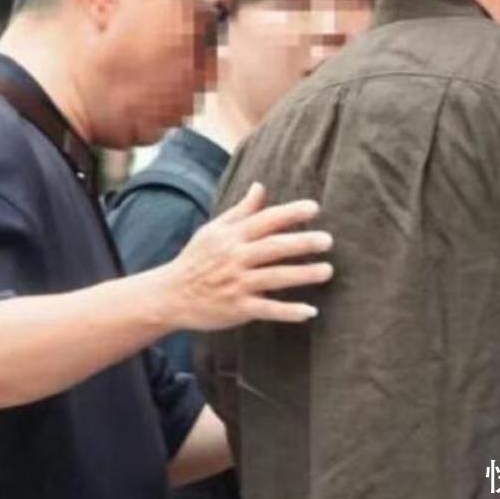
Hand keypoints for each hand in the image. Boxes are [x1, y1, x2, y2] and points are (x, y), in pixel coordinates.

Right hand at [158, 182, 332, 330]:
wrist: (171, 295)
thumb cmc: (197, 259)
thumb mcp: (214, 230)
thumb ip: (241, 210)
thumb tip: (260, 186)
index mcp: (232, 236)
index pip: (265, 220)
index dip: (290, 213)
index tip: (314, 208)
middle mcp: (236, 258)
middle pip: (273, 247)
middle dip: (302, 243)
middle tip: (328, 240)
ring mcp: (237, 284)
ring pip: (275, 278)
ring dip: (302, 274)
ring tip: (328, 271)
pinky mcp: (238, 308)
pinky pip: (267, 309)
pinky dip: (288, 311)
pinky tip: (310, 311)